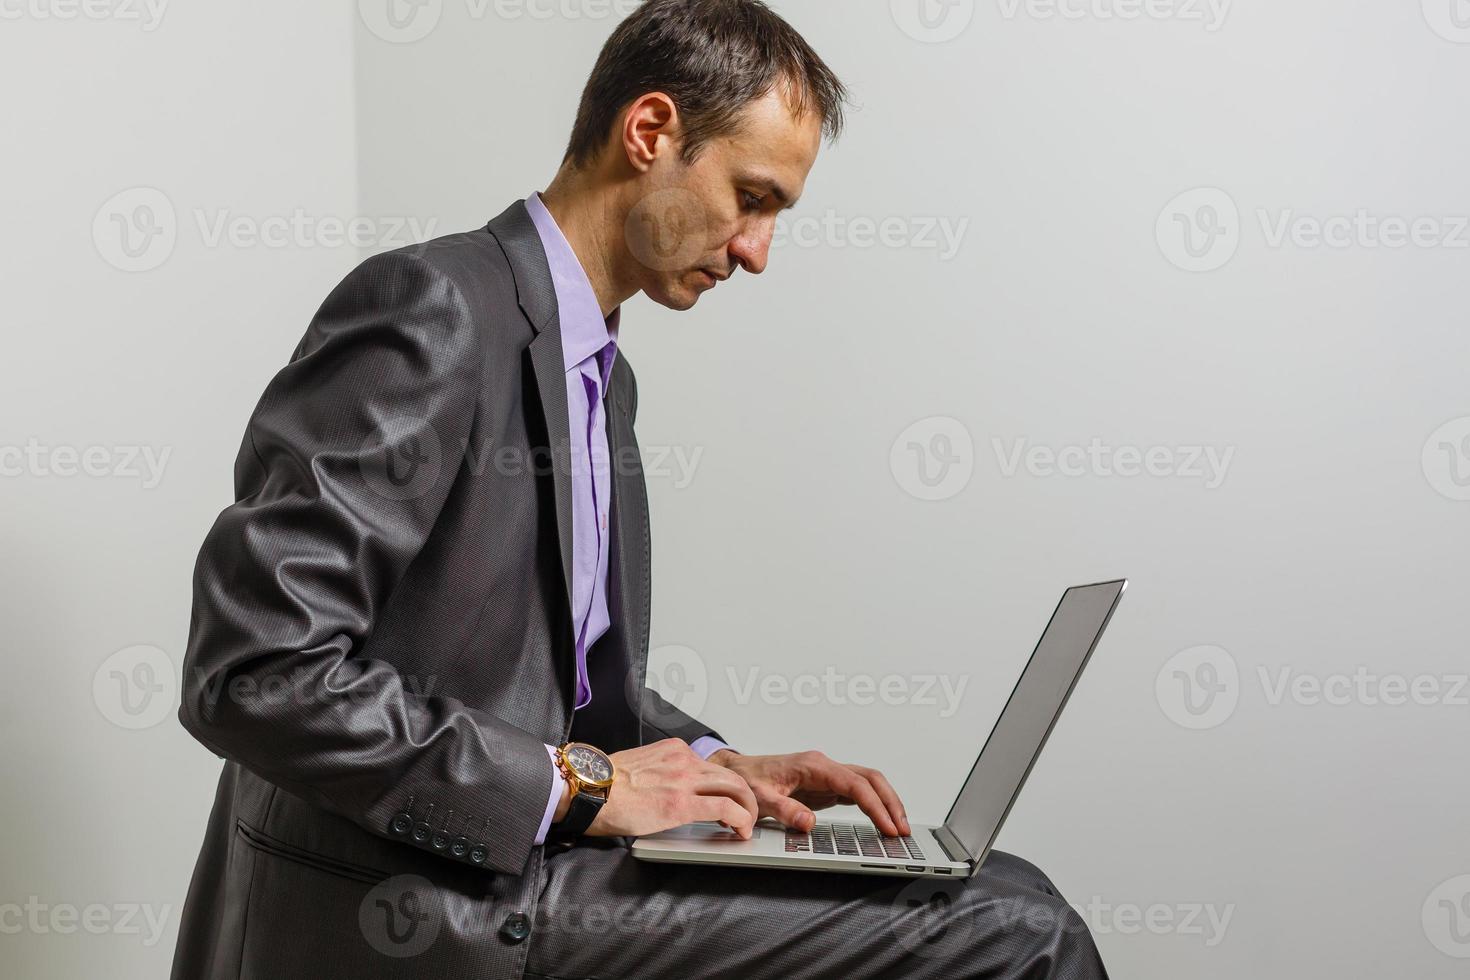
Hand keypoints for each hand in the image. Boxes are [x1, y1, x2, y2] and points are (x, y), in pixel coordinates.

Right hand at [573, 738, 759, 838]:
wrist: (591, 791)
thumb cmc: (607, 785)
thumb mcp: (642, 766)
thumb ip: (663, 772)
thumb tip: (672, 790)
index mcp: (675, 750)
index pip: (712, 765)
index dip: (726, 785)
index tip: (729, 799)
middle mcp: (684, 760)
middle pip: (731, 774)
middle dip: (745, 796)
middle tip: (746, 814)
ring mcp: (685, 779)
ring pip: (734, 788)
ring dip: (747, 808)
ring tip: (745, 825)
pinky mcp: (683, 803)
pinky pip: (725, 807)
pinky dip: (740, 819)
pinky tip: (740, 830)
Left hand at [708, 749, 911, 837]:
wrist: (736, 772)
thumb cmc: (746, 780)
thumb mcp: (759, 798)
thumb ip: (784, 810)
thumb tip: (809, 823)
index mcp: (814, 765)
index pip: (855, 784)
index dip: (875, 806)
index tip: (888, 827)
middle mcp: (825, 766)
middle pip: (870, 778)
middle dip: (890, 803)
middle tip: (903, 830)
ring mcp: (828, 775)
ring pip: (868, 783)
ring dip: (886, 802)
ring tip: (899, 828)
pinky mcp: (826, 786)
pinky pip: (858, 792)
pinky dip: (874, 804)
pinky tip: (882, 821)